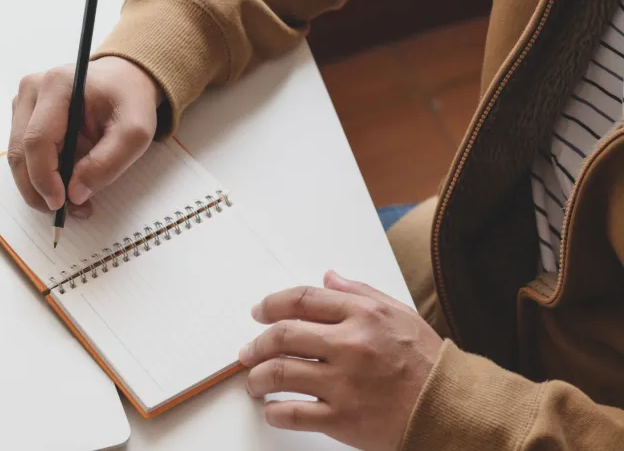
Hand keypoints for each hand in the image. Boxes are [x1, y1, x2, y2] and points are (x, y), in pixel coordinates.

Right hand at [9, 56, 161, 217]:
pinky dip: (39, 176)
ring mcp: (23, 101)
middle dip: (38, 190)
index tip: (61, 204)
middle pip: (20, 152)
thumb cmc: (129, 101)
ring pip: (18, 157)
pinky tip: (63, 184)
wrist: (123, 80)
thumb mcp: (134, 133)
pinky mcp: (23, 115)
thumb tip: (75, 195)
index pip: (37, 140)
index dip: (44, 178)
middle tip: (65, 212)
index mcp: (57, 85)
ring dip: (38, 187)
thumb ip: (107, 163)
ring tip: (71, 202)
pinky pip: (23, 155)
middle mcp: (31, 89)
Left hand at [239, 270, 442, 450]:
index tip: (258, 312)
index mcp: (363, 315)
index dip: (271, 304)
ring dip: (257, 378)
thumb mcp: (399, 314)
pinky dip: (273, 412)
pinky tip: (272, 409)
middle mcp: (350, 345)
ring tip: (254, 382)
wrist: (451, 409)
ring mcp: (344, 383)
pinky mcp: (342, 419)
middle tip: (247, 352)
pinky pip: (291, 413)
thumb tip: (328, 278)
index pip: (301, 300)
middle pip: (281, 335)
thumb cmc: (426, 362)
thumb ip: (360, 293)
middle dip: (256, 344)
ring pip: (279, 373)